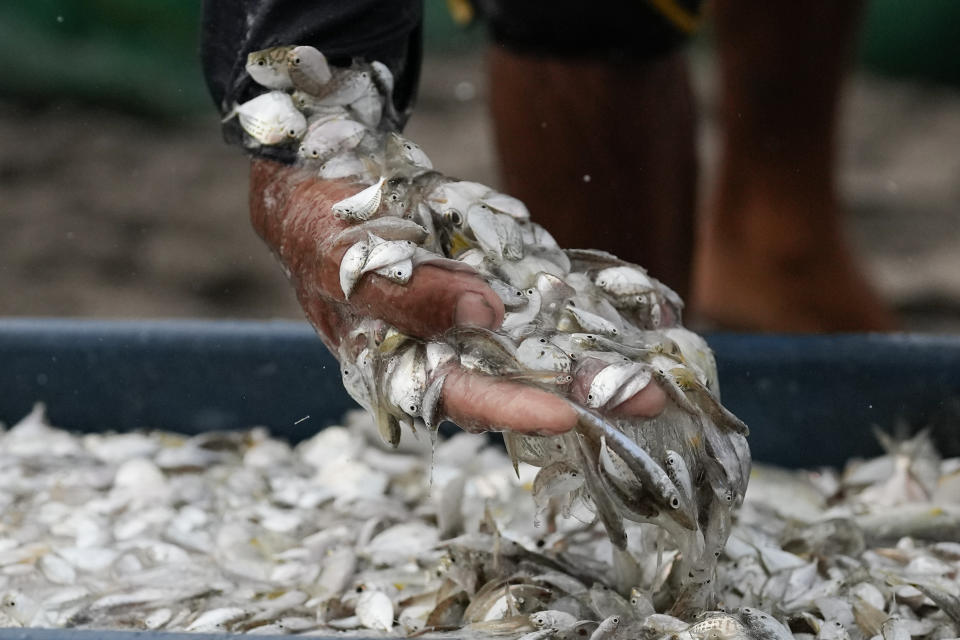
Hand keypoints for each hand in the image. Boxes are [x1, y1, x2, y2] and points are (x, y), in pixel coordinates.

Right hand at [249, 158, 665, 434]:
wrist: (325, 178)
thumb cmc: (317, 227)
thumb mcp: (342, 259)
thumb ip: (404, 294)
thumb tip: (482, 315)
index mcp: (399, 361)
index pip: (460, 395)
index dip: (513, 409)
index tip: (569, 414)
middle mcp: (446, 347)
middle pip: (521, 379)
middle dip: (582, 391)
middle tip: (649, 398)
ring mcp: (478, 314)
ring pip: (546, 343)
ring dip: (602, 353)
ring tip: (665, 361)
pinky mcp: (500, 280)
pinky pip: (552, 298)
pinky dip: (597, 303)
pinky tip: (650, 306)